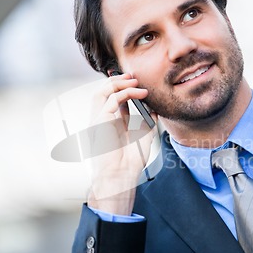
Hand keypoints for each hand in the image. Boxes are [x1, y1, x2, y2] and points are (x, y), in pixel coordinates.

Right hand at [86, 73, 156, 214]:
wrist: (122, 175)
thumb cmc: (130, 161)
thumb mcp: (145, 135)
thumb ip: (147, 120)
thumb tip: (154, 107)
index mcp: (110, 123)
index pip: (112, 99)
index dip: (123, 88)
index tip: (138, 84)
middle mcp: (101, 120)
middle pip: (103, 92)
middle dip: (117, 81)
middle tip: (134, 77)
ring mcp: (98, 120)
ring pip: (101, 92)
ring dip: (117, 82)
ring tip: (134, 81)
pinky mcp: (100, 121)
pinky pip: (110, 99)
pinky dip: (125, 92)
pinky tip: (139, 93)